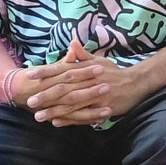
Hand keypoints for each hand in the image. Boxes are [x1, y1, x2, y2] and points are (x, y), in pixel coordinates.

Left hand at [13, 38, 136, 127]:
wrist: (136, 83)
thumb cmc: (115, 72)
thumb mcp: (99, 60)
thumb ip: (83, 55)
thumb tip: (72, 42)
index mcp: (86, 69)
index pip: (62, 69)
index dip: (46, 72)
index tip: (30, 75)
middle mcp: (89, 81)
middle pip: (64, 89)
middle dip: (46, 95)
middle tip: (29, 101)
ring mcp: (95, 96)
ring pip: (71, 104)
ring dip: (54, 110)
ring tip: (38, 116)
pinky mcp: (102, 108)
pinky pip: (83, 115)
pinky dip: (70, 119)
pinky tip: (57, 122)